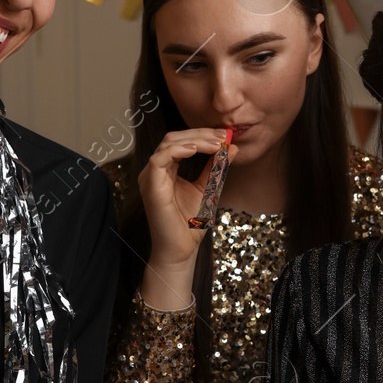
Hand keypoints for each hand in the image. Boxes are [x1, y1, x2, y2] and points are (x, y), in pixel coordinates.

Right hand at [138, 127, 227, 296]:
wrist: (182, 249)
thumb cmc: (190, 223)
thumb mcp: (208, 188)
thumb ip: (216, 167)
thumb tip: (232, 147)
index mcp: (166, 170)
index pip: (182, 141)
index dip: (203, 134)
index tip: (226, 135)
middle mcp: (156, 171)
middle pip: (175, 138)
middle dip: (201, 134)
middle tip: (224, 136)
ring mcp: (150, 177)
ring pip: (168, 144)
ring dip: (195, 140)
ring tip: (217, 143)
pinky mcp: (150, 185)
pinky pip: (160, 159)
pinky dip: (178, 150)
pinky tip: (197, 149)